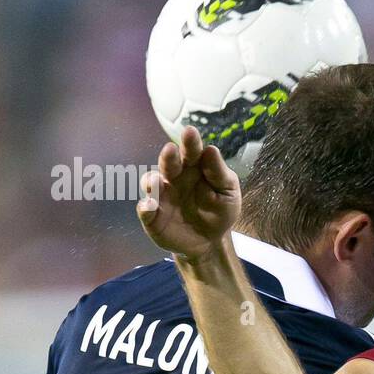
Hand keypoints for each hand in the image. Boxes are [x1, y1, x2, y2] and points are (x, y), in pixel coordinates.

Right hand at [136, 126, 239, 261]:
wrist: (210, 241)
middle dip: (168, 157)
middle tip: (170, 150)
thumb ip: (219, 173)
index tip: (189, 132)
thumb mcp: (227, 192)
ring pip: (151, 183)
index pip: (191, 152)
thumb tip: (211, 150)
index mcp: (194, 168)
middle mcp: (174, 178)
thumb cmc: (220, 211)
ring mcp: (161, 196)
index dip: (190, 142)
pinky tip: (149, 207)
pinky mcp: (153, 217)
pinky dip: (145, 208)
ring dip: (151, 181)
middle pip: (168, 163)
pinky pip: (145, 210)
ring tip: (156, 181)